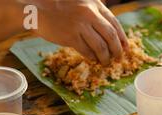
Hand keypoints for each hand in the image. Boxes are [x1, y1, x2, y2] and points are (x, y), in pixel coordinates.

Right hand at [0, 0, 127, 65]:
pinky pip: (87, 51)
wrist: (36, 9)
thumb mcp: (81, 3)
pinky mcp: (70, 36)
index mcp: (94, 4)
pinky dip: (92, 57)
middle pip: (111, 36)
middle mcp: (89, 13)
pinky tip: (93, 59)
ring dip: (105, 57)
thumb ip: (96, 12)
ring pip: (101, 47)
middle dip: (117, 50)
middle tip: (118, 58)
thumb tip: (112, 33)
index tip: (126, 48)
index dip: (122, 38)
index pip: (115, 23)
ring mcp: (80, 25)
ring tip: (105, 62)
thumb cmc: (59, 7)